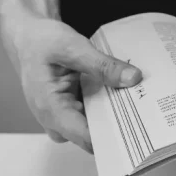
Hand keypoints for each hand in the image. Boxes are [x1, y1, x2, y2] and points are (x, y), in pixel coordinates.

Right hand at [0, 11, 141, 153]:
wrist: (29, 38)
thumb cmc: (42, 42)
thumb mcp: (73, 47)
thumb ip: (103, 65)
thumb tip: (132, 79)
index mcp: (50, 108)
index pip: (85, 137)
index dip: (113, 138)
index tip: (138, 130)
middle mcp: (54, 120)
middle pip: (94, 137)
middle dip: (119, 127)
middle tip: (145, 111)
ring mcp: (63, 118)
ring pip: (96, 129)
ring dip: (116, 118)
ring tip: (138, 101)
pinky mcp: (71, 111)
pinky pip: (95, 117)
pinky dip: (109, 108)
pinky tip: (123, 95)